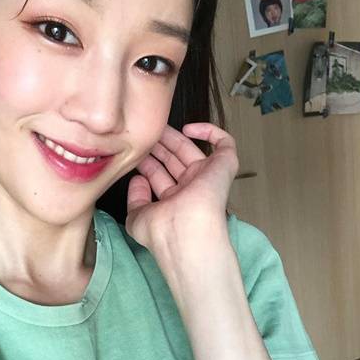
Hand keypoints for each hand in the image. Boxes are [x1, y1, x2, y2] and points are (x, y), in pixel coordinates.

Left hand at [125, 122, 238, 253]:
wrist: (184, 231)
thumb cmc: (161, 230)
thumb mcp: (137, 216)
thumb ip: (135, 197)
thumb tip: (138, 179)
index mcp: (175, 201)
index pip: (160, 177)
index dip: (148, 164)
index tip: (135, 154)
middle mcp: (191, 189)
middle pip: (174, 161)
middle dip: (159, 147)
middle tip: (145, 135)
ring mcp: (207, 177)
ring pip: (191, 149)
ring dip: (173, 137)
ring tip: (157, 127)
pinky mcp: (224, 165)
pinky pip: (225, 143)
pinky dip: (210, 131)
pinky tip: (188, 129)